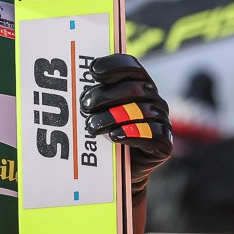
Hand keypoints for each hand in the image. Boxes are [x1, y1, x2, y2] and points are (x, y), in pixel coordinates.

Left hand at [79, 53, 173, 193]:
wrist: (118, 167)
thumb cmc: (106, 130)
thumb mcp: (98, 111)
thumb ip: (93, 96)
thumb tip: (68, 86)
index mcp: (139, 84)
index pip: (132, 67)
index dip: (114, 66)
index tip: (93, 71)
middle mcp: (154, 99)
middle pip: (135, 89)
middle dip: (107, 95)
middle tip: (84, 105)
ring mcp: (161, 120)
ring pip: (140, 112)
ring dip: (113, 117)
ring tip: (91, 125)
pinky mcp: (165, 142)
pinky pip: (152, 134)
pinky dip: (132, 134)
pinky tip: (114, 136)